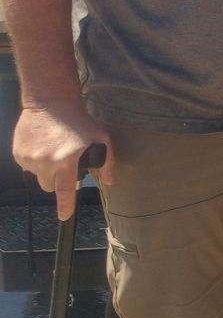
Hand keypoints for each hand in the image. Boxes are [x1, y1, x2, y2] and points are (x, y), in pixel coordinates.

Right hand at [12, 99, 112, 220]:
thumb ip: (106, 162)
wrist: (51, 102)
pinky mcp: (18, 153)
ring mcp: (30, 158)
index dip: (65, 205)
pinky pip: (28, 166)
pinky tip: (44, 145)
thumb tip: (108, 181)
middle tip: (64, 163)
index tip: (64, 216)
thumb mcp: (101, 137)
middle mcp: (45, 162)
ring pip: (38, 176)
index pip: (64, 190)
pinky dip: (36, 160)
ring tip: (54, 149)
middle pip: (50, 187)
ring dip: (47, 169)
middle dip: (57, 180)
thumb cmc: (79, 120)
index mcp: (66, 160)